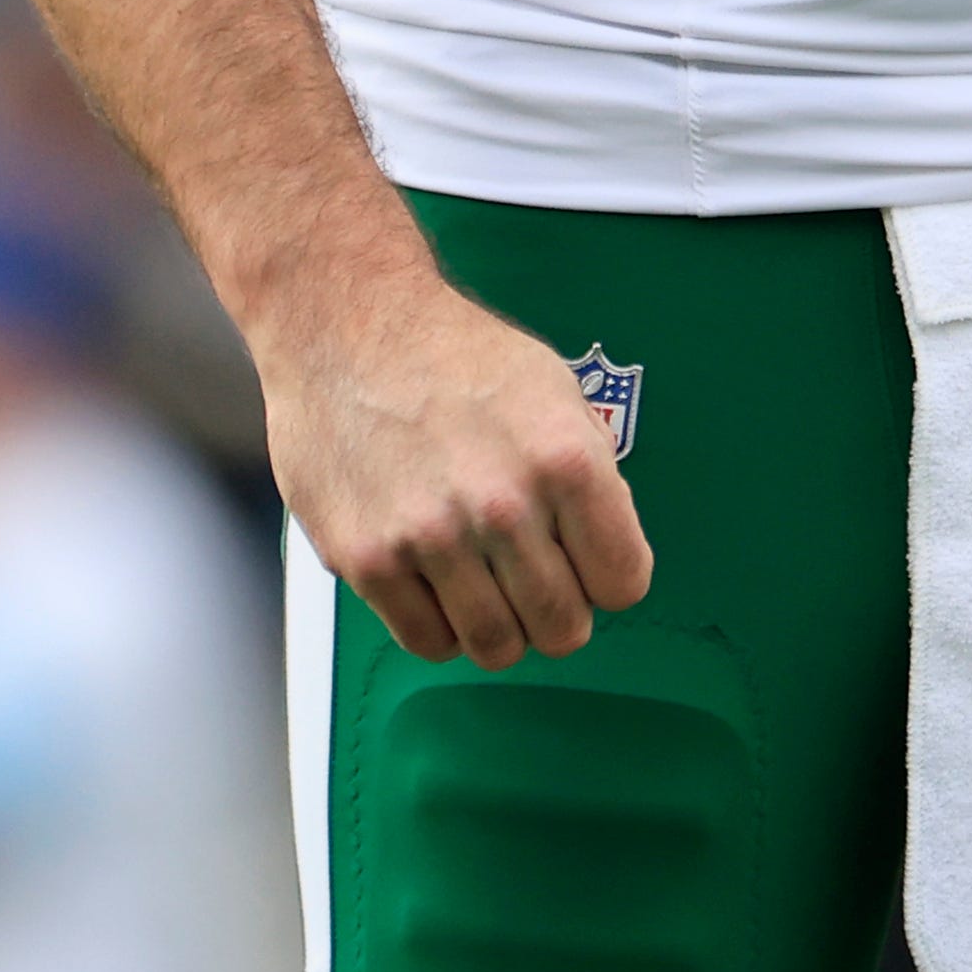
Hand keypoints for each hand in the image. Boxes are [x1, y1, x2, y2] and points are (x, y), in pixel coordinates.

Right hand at [253, 252, 658, 665]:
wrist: (348, 323)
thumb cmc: (453, 355)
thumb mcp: (555, 389)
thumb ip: (591, 473)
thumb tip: (607, 548)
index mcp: (564, 459)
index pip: (624, 583)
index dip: (608, 577)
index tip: (586, 564)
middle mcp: (502, 504)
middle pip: (563, 628)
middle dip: (558, 612)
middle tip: (533, 582)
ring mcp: (430, 537)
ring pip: (496, 648)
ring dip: (500, 626)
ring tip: (484, 584)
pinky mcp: (367, 559)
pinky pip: (427, 642)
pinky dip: (440, 626)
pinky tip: (436, 584)